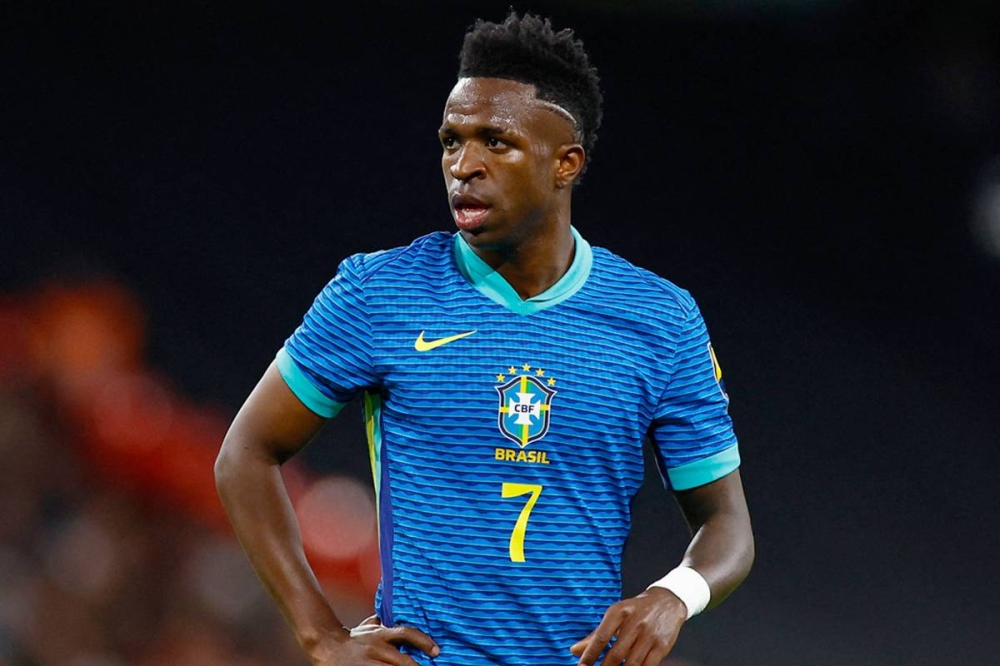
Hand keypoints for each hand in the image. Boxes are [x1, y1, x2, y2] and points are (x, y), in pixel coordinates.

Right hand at [306, 616, 439, 665]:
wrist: (326, 646)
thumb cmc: (352, 638)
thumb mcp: (368, 626)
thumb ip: (383, 622)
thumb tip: (397, 611)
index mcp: (381, 634)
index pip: (406, 633)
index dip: (423, 641)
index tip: (437, 651)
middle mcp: (376, 647)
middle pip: (403, 661)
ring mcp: (368, 662)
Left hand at [570, 587, 686, 665]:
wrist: (667, 601)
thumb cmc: (637, 609)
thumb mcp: (615, 615)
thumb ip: (595, 634)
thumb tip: (574, 651)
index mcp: (619, 612)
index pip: (601, 637)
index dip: (589, 655)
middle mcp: (634, 623)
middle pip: (616, 654)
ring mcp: (649, 635)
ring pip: (632, 663)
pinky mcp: (662, 646)